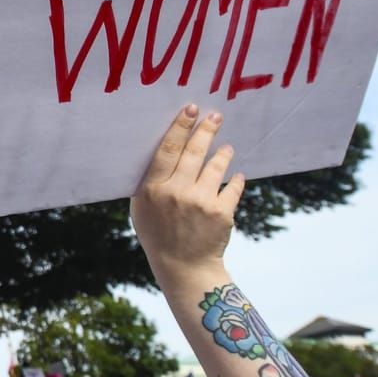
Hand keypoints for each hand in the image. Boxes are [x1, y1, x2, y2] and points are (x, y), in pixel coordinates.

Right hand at [131, 105, 242, 279]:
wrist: (183, 266)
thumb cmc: (158, 235)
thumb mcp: (142, 209)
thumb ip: (150, 183)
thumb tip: (166, 151)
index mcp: (153, 190)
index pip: (167, 150)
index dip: (180, 127)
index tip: (190, 110)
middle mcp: (176, 193)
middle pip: (193, 152)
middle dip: (205, 130)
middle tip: (215, 116)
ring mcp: (200, 202)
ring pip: (215, 166)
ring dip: (223, 153)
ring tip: (226, 147)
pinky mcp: (221, 212)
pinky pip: (232, 187)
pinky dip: (235, 180)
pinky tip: (236, 176)